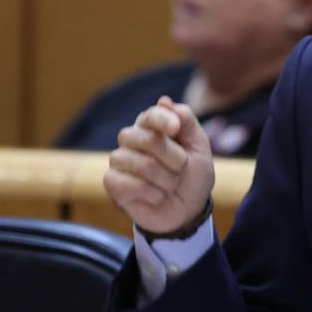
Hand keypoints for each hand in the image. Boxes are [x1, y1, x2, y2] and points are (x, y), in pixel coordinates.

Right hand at [104, 96, 215, 234]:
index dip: (163, 120)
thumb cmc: (193, 176)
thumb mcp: (199, 148)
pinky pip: (130, 184)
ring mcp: (120, 160)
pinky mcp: (112, 182)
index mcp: (152, 126)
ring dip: (166, 180)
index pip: (151, 114)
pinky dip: (152, 194)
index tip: (175, 129)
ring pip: (142, 164)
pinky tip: (156, 196)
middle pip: (147, 139)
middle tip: (181, 169)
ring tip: (170, 185)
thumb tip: (164, 100)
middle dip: (174, 158)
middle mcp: (132, 139)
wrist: (187, 211)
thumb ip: (186, 122)